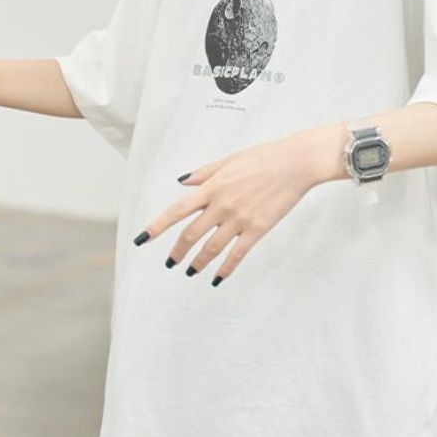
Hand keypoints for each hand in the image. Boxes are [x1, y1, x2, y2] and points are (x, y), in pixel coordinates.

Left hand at [132, 136, 318, 285]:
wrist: (295, 163)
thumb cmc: (263, 157)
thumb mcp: (229, 160)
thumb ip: (204, 173)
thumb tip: (183, 181)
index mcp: (212, 187)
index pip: (177, 210)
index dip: (157, 226)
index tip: (142, 239)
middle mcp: (221, 205)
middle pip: (191, 234)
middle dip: (177, 251)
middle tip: (170, 262)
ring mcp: (239, 219)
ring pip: (211, 248)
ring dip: (198, 263)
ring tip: (190, 272)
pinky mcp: (257, 230)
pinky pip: (237, 255)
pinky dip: (225, 269)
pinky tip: (218, 279)